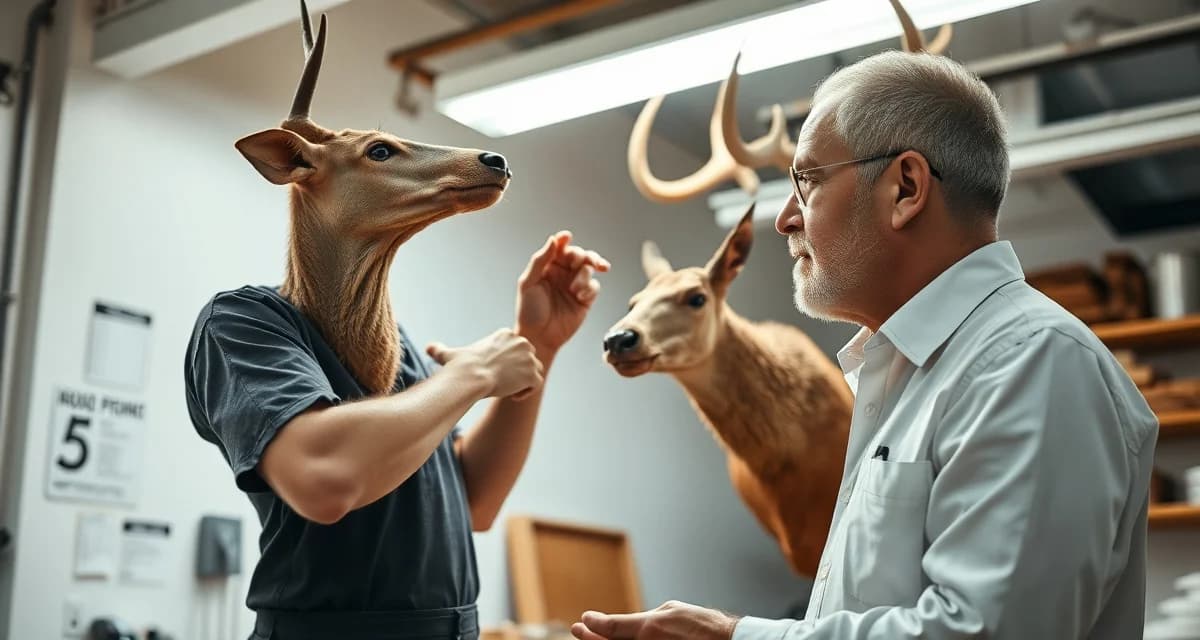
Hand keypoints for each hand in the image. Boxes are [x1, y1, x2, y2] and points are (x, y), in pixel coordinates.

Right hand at [426, 329, 543, 399]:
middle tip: (500, 383)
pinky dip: (526, 393)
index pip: (516, 350)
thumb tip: (429, 348)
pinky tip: (512, 396)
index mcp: (506, 334)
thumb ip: (441, 350)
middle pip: (527, 360)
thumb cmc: (459, 367)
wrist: (469, 377)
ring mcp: (529, 357)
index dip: (506, 365)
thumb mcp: (450, 355)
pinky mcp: (533, 373)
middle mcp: (521, 342)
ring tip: (506, 390)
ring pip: (534, 372)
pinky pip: (537, 384)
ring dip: (523, 383)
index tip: (492, 374)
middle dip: (518, 372)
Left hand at [515, 231, 609, 356]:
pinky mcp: (585, 299)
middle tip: (583, 261)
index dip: (564, 240)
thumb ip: (540, 260)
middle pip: (579, 255)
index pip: (558, 248)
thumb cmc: (528, 311)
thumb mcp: (528, 283)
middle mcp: (562, 274)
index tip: (567, 236)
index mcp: (547, 267)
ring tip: (575, 289)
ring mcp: (575, 285)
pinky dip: (590, 288)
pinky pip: (594, 286)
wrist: (539, 337)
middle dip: (584, 255)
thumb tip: (553, 240)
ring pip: (589, 269)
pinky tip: (581, 296)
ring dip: (584, 275)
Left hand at [571, 601, 737, 639]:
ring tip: (593, 638)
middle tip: (579, 630)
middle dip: (592, 639)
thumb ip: (646, 619)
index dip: (593, 624)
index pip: (610, 628)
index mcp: (648, 630)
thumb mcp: (671, 611)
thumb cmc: (704, 627)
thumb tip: (630, 623)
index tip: (584, 620)